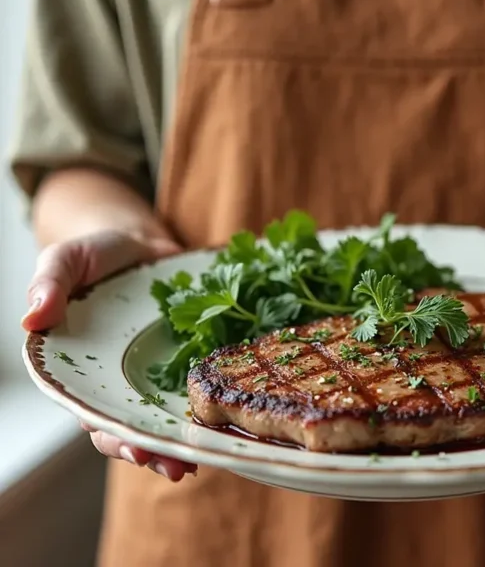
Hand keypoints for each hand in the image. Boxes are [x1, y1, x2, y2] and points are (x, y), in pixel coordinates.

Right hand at [22, 230, 197, 481]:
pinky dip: (211, 403)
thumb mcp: (65, 260)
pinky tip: (228, 417)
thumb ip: (49, 284)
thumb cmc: (94, 257)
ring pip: (170, 414)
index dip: (115, 439)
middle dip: (157, 450)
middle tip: (177, 467)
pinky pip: (199, 385)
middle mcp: (123, 380)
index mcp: (86, 371)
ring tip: (206, 456)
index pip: (96, 416)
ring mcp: (158, 371)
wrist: (138, 242)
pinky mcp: (189, 357)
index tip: (137, 451)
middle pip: (138, 426)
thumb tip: (32, 318)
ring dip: (186, 438)